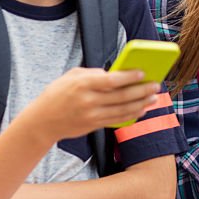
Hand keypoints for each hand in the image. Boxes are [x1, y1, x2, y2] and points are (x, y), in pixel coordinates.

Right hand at [25, 68, 163, 141]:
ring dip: (141, 103)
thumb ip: (92, 73)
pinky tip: (141, 109)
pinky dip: (132, 114)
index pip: (111, 80)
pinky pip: (117, 120)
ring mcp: (92, 115)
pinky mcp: (94, 125)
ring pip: (123, 110)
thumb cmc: (57, 94)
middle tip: (155, 85)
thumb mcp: (71, 76)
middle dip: (141, 90)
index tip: (142, 72)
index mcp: (82, 84)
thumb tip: (115, 74)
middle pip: (121, 96)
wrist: (42, 121)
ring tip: (153, 97)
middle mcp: (88, 101)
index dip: (129, 77)